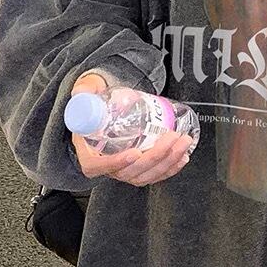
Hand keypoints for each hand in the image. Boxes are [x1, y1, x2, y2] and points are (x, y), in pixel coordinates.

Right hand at [69, 72, 192, 186]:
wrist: (104, 114)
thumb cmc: (94, 108)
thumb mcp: (86, 95)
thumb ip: (84, 90)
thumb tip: (83, 92)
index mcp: (88, 154)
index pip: (98, 166)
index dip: (116, 163)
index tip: (135, 153)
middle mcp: (106, 167)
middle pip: (130, 172)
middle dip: (155, 156)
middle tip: (171, 137)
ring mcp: (124, 171)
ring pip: (146, 175)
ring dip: (168, 161)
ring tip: (182, 142)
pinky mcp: (138, 170)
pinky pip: (154, 175)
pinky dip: (171, 168)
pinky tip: (182, 157)